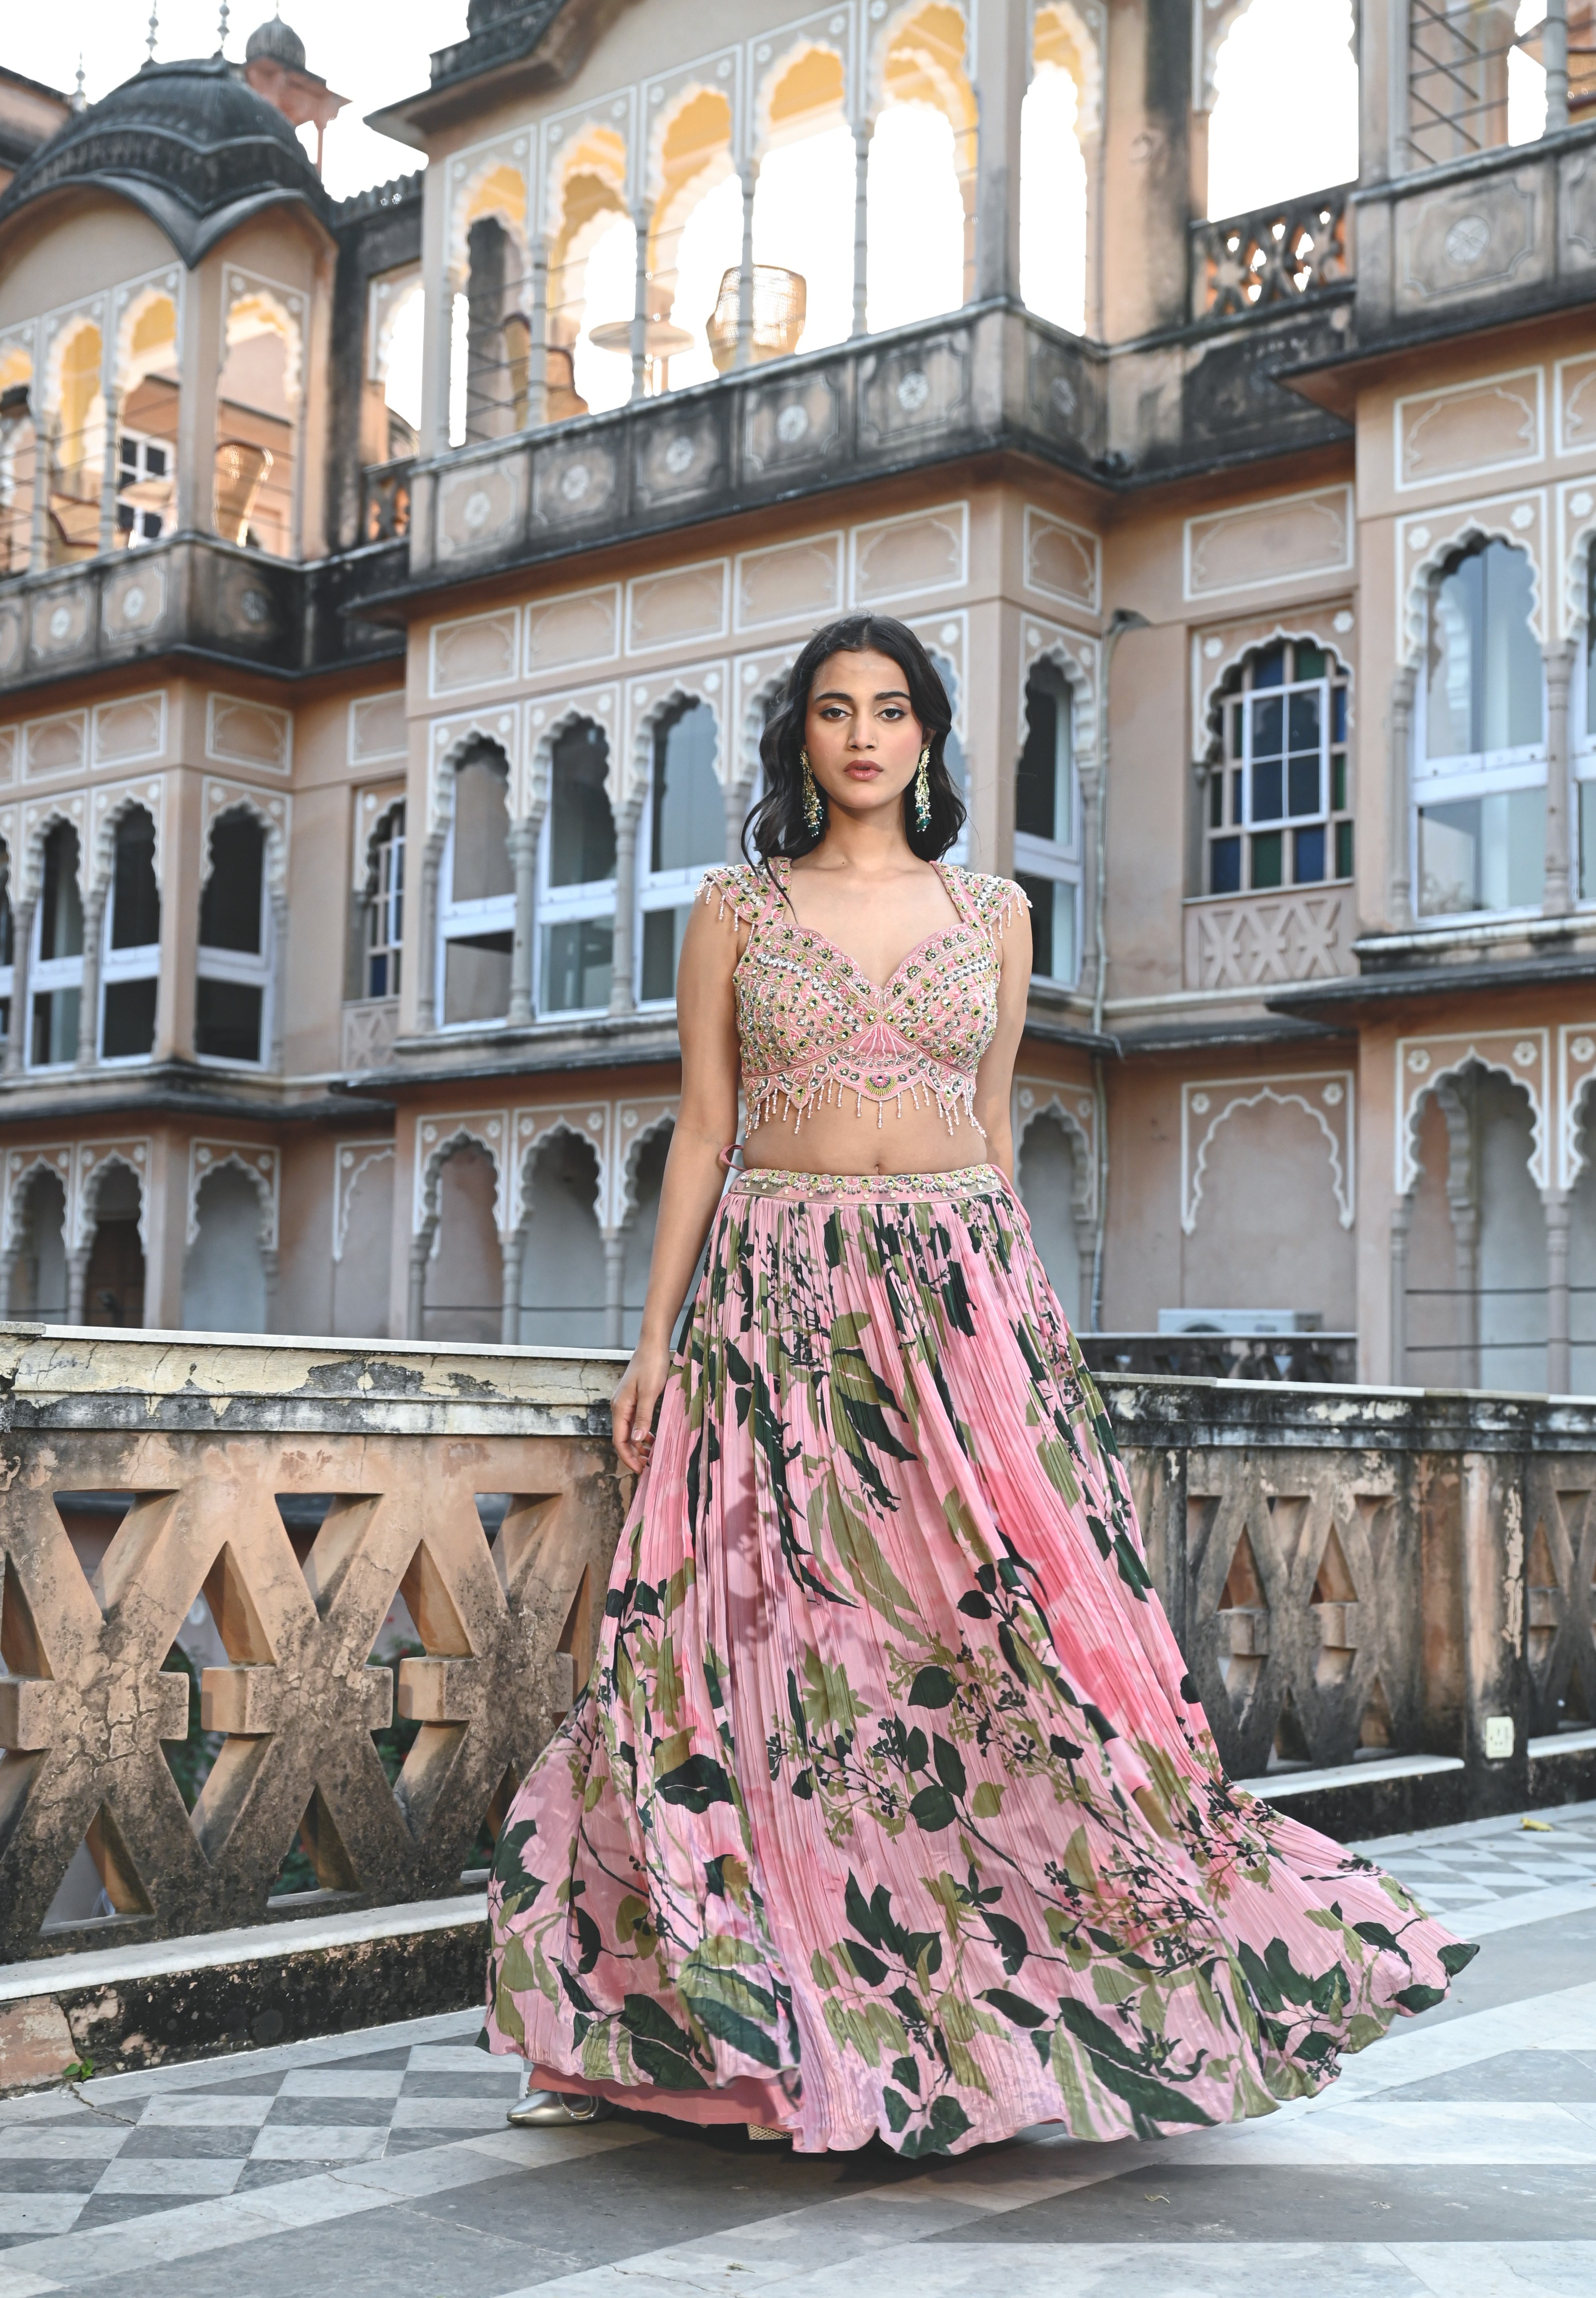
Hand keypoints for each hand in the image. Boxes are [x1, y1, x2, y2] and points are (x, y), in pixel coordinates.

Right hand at [611, 1334, 672, 1473]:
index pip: (619, 1440)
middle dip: (633, 1455)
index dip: (628, 1457)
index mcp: (620, 1407)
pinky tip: (652, 1439)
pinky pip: (634, 1423)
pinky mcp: (633, 1400)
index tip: (640, 1470)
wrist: (652, 1345)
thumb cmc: (652, 1365)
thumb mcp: (650, 1393)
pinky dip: (641, 1434)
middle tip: (648, 1467)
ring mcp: (625, 1403)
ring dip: (637, 1446)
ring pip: (628, 1432)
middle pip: (622, 1438)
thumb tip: (636, 1440)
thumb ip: (642, 1417)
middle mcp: (619, 1407)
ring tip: (651, 1456)